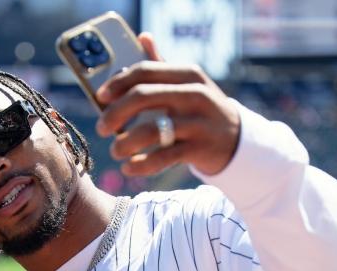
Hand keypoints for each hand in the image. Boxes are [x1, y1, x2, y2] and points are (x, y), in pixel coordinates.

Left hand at [94, 32, 240, 176]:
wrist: (237, 139)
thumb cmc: (201, 109)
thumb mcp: (188, 83)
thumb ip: (163, 64)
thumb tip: (143, 37)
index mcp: (187, 74)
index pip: (144, 71)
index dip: (117, 83)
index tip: (100, 97)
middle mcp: (194, 95)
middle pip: (142, 97)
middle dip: (114, 113)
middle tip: (101, 128)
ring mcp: (198, 123)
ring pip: (150, 131)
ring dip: (124, 144)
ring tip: (116, 150)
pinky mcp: (199, 149)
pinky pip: (162, 158)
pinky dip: (141, 165)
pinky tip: (130, 168)